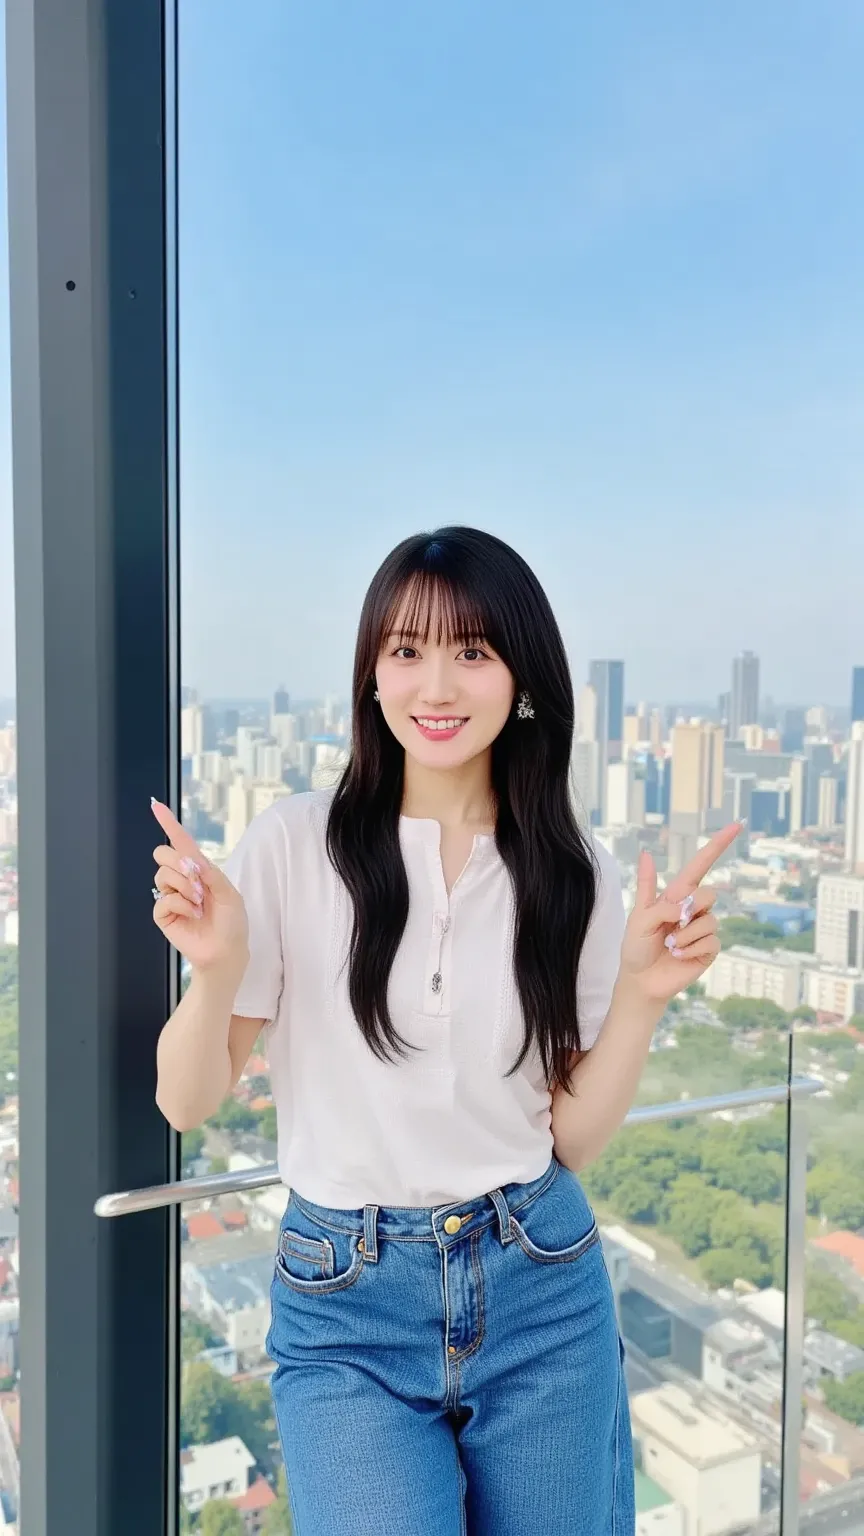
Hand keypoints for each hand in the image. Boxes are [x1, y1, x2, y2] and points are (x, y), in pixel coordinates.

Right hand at [150, 799, 248, 976]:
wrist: (227, 951)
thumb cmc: (232, 922)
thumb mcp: (230, 892)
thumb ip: (211, 873)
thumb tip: (191, 859)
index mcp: (199, 870)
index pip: (180, 842)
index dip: (169, 823)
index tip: (156, 806)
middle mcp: (182, 879)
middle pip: (163, 853)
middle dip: (179, 863)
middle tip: (198, 882)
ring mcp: (170, 895)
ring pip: (163, 874)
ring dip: (186, 887)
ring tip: (200, 903)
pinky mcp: (163, 914)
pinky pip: (163, 898)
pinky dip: (181, 904)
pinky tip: (193, 914)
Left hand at [617, 824, 741, 1004]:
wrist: (641, 980)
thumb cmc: (636, 946)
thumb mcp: (638, 916)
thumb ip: (649, 889)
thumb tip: (647, 854)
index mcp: (676, 895)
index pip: (700, 865)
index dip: (718, 845)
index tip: (737, 825)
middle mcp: (694, 909)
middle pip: (710, 894)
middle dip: (691, 909)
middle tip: (671, 925)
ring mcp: (703, 928)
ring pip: (710, 920)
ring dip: (685, 935)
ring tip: (670, 945)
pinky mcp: (709, 948)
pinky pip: (710, 941)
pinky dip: (690, 949)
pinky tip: (678, 956)